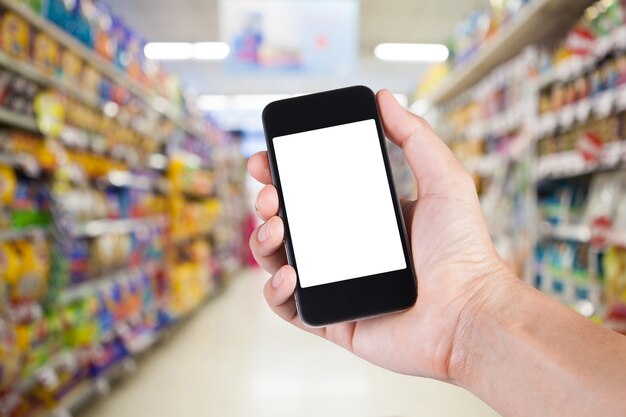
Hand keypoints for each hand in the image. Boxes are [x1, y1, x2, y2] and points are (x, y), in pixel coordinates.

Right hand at [247, 90, 515, 383]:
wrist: (470, 312)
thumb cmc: (464, 249)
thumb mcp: (443, 179)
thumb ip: (414, 136)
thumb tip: (384, 98)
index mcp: (363, 218)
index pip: (312, 193)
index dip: (283, 176)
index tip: (266, 161)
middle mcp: (344, 250)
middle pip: (289, 224)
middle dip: (268, 205)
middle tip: (269, 196)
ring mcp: (335, 284)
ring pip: (280, 262)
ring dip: (264, 242)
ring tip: (274, 229)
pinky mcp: (332, 319)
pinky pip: (288, 307)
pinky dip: (275, 290)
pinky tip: (288, 273)